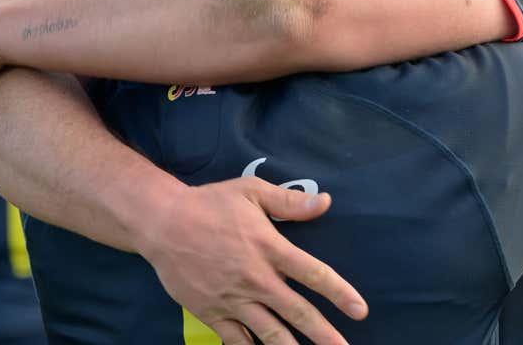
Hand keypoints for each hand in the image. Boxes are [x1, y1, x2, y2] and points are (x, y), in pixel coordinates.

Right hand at [139, 177, 367, 344]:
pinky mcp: (211, 312)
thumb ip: (289, 201)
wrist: (162, 223)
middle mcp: (255, 278)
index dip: (339, 293)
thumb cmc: (210, 204)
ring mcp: (232, 298)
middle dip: (324, 335)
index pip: (313, 273)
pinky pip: (236, 339)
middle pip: (297, 312)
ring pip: (269, 332)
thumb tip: (325, 201)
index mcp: (269, 248)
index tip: (360, 310)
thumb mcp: (251, 192)